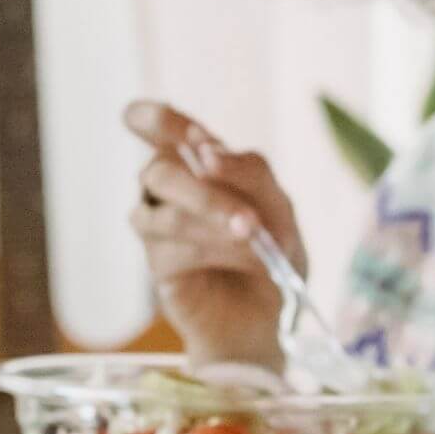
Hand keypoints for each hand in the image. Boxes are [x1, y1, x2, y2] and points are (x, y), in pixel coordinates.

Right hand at [125, 100, 305, 369]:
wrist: (273, 313)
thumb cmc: (275, 251)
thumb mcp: (279, 205)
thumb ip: (250, 173)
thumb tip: (205, 153)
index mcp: (196, 161)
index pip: (155, 124)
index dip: (156, 120)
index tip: (187, 134)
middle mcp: (169, 188)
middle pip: (159, 171)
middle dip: (206, 195)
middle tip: (249, 220)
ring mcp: (157, 226)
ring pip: (162, 212)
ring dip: (214, 227)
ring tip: (254, 243)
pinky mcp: (157, 263)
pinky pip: (170, 250)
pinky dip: (212, 253)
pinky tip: (242, 262)